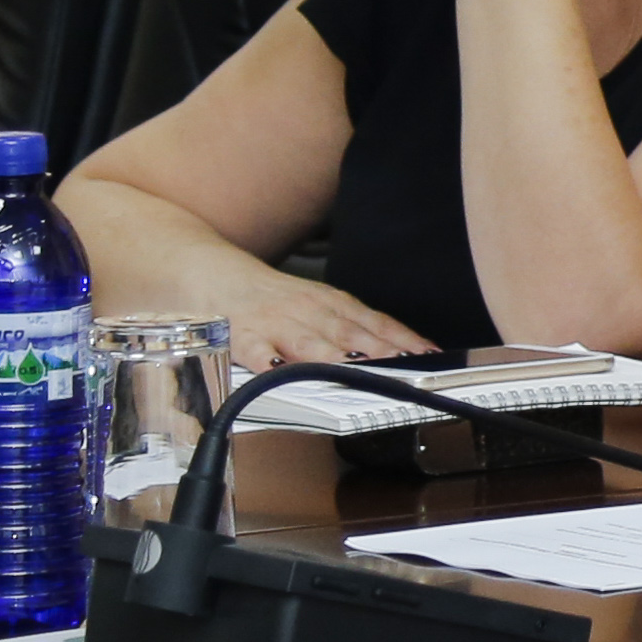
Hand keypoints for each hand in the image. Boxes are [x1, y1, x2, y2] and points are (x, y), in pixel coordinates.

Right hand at [210, 268, 434, 374]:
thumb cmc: (272, 298)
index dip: (403, 340)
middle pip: (348, 332)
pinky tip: (277, 368)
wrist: (212, 272)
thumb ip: (355, 330)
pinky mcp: (240, 334)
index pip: (375, 322)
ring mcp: (275, 321)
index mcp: (331, 304)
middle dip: (377, 350)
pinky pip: (254, 349)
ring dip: (333, 354)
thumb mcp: (318, 307)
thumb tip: (402, 354)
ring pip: (308, 340)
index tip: (428, 357)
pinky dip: (266, 358)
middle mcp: (308, 310)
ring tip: (354, 368)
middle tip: (402, 367)